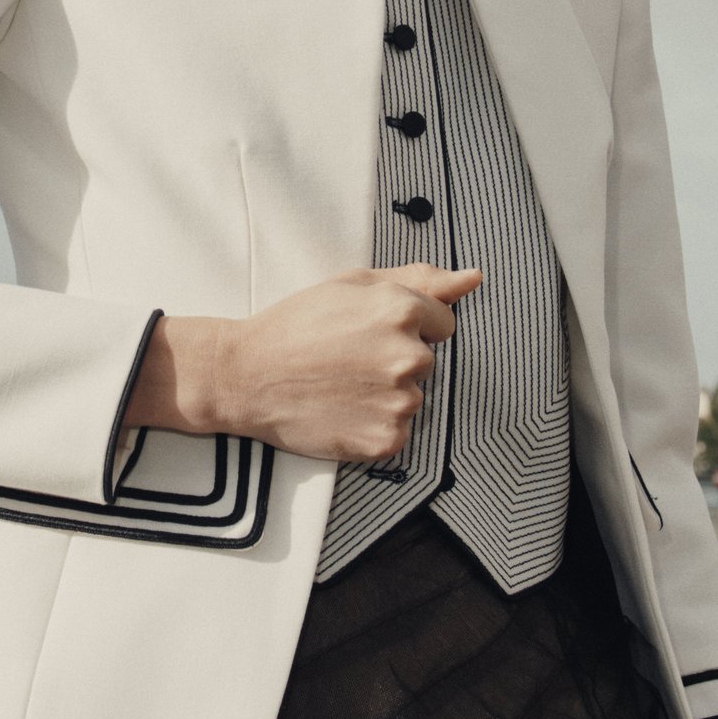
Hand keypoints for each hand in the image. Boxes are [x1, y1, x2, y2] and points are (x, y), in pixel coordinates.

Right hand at [126, 266, 481, 464]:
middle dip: (396, 361)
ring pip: (412, 398)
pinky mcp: (387, 439)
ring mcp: (400, 401)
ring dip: (385, 396)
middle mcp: (408, 356)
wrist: (245, 376)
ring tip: (340, 386)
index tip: (369, 334)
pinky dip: (374, 427)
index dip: (408, 327)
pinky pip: (398, 432)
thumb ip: (419, 280)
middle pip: (427, 362)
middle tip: (347, 361)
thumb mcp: (352, 285)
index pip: (443, 324)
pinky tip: (342, 411)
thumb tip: (472, 279)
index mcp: (402, 310)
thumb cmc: (295, 325)